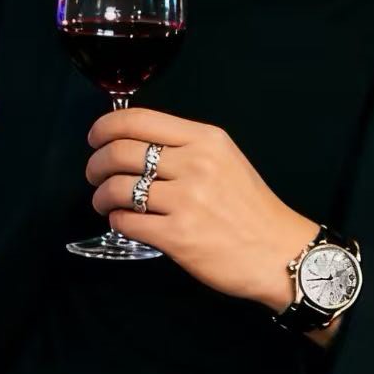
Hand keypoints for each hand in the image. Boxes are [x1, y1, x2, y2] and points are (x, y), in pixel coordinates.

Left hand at [86, 108, 316, 310]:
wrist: (279, 252)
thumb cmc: (251, 208)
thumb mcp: (225, 160)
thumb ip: (185, 148)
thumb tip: (135, 143)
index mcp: (205, 139)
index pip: (138, 120)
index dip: (105, 127)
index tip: (95, 138)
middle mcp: (195, 164)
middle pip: (120, 152)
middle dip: (96, 164)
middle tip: (94, 174)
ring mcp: (186, 201)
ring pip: (118, 188)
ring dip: (102, 196)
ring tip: (105, 202)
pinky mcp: (178, 236)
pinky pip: (127, 221)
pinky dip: (118, 220)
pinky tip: (125, 221)